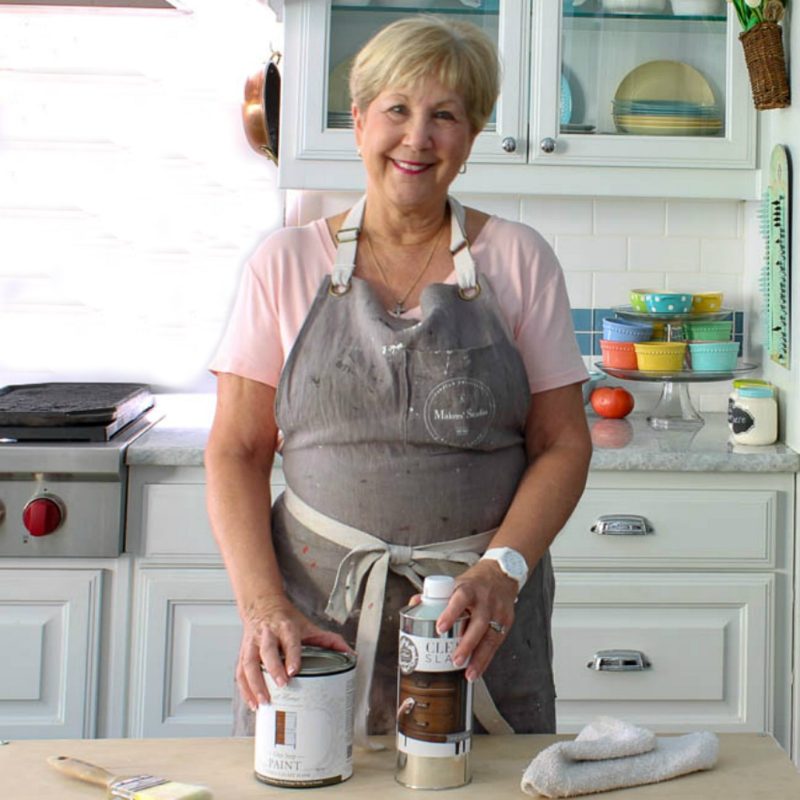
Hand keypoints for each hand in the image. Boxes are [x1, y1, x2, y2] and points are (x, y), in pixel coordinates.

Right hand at [237, 595, 352, 709]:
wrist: (262, 605)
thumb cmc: (286, 619)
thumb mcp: (308, 626)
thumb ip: (329, 640)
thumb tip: (350, 654)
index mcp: (285, 626)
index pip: (289, 640)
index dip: (291, 654)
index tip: (295, 670)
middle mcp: (267, 634)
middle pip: (267, 651)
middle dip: (273, 668)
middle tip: (281, 685)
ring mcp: (252, 643)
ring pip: (249, 663)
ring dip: (255, 684)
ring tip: (263, 702)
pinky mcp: (243, 653)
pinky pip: (240, 672)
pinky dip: (245, 689)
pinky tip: (252, 703)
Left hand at [433, 561, 517, 682]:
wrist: (501, 575)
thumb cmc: (475, 582)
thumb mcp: (456, 582)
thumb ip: (436, 595)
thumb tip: (415, 604)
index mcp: (470, 588)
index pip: (460, 598)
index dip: (450, 613)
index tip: (440, 628)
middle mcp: (485, 600)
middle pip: (478, 623)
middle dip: (467, 644)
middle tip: (456, 659)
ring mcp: (498, 612)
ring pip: (490, 637)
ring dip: (479, 658)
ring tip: (468, 673)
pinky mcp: (506, 622)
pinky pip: (496, 643)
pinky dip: (487, 659)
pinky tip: (478, 669)